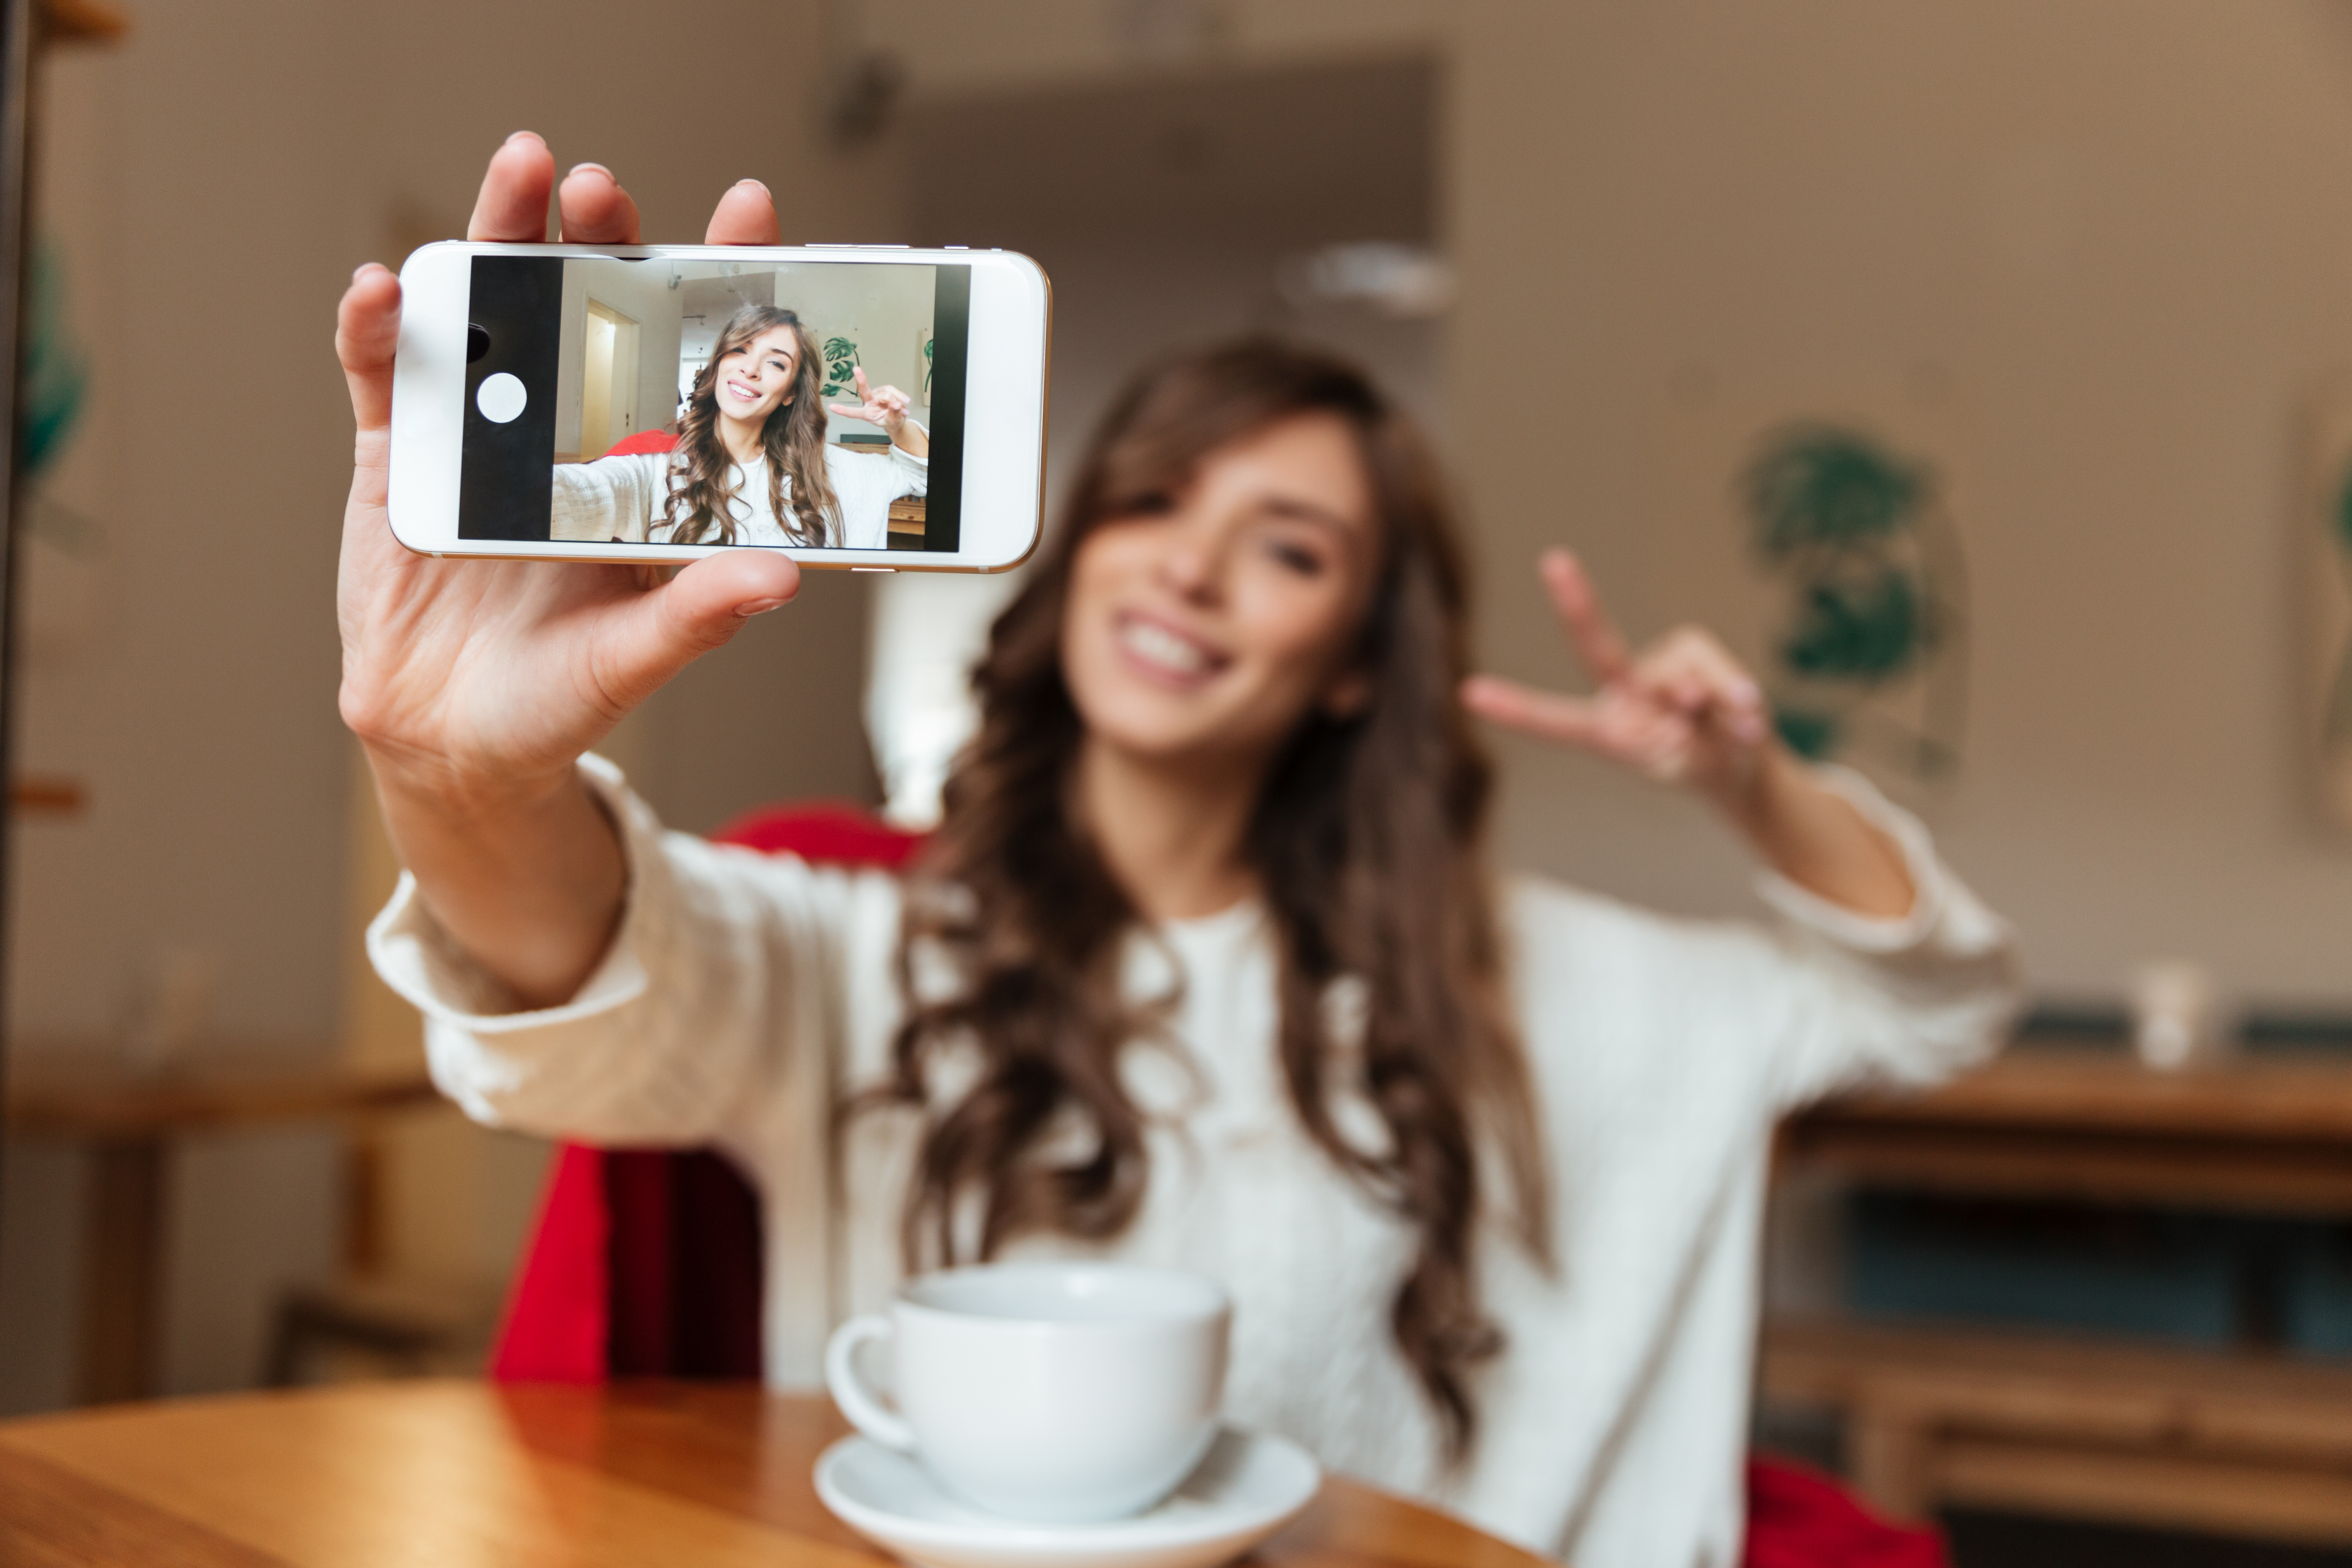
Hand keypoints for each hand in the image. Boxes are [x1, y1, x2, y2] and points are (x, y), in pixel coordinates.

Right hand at [336, 133, 798, 805]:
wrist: (458, 743)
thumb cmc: (560, 698)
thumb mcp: (635, 658)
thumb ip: (698, 615)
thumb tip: (781, 577)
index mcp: (640, 470)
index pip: (687, 354)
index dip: (715, 278)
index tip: (749, 208)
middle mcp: (567, 434)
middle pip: (586, 308)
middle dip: (596, 236)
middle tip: (602, 183)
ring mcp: (478, 433)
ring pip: (490, 312)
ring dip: (498, 237)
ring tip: (517, 173)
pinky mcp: (398, 456)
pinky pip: (388, 377)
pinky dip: (381, 327)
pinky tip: (384, 290)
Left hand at [826, 366, 913, 433]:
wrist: (898, 418)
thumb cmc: (891, 421)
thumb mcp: (893, 422)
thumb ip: (894, 414)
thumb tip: (896, 404)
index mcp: (866, 413)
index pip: (853, 412)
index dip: (843, 410)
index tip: (831, 407)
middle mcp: (868, 401)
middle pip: (865, 391)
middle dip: (860, 380)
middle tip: (856, 369)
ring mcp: (876, 394)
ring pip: (885, 393)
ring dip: (897, 400)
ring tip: (903, 410)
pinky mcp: (885, 389)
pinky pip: (893, 389)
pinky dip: (901, 396)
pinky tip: (906, 402)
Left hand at [1461, 549, 1774, 809]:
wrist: (1737, 767)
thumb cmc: (1698, 767)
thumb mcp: (1688, 768)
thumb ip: (1685, 736)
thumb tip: (1685, 690)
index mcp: (1607, 729)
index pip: (1558, 720)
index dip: (1519, 709)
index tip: (1470, 693)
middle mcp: (1623, 689)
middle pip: (1598, 646)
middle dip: (1578, 606)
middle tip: (1554, 561)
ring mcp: (1657, 668)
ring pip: (1686, 675)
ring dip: (1716, 704)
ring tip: (1730, 730)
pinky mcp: (1689, 652)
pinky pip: (1716, 669)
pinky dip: (1735, 695)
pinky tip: (1744, 720)